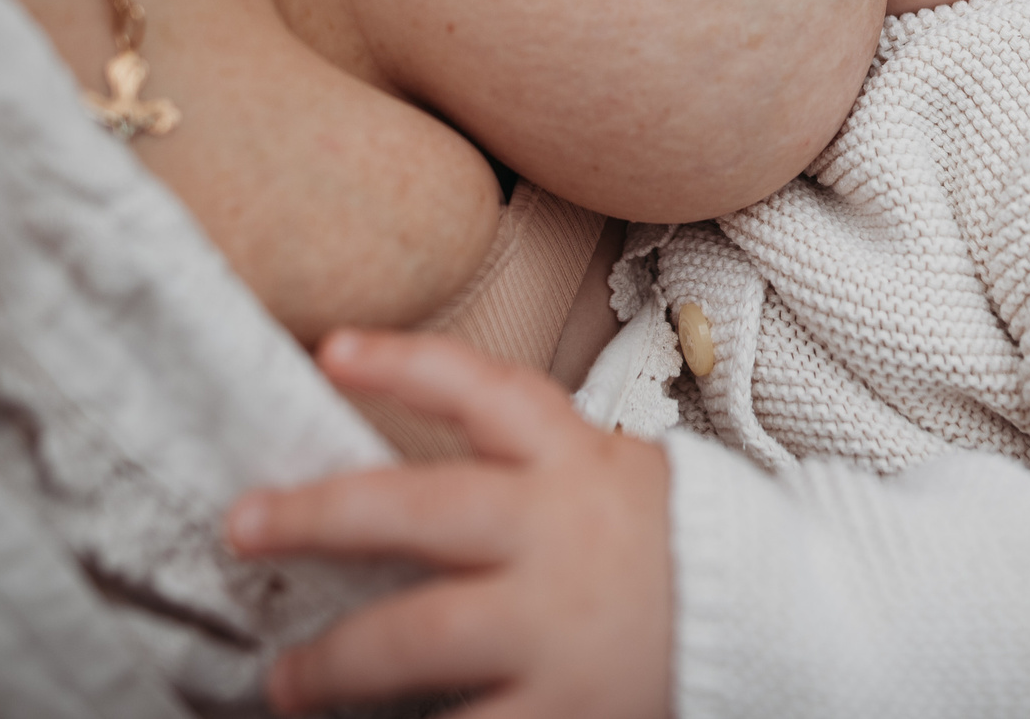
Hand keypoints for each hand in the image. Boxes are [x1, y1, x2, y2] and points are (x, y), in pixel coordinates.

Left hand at [225, 331, 672, 718]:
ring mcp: (557, 627)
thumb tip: (387, 490)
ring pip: (416, 638)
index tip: (329, 348)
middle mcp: (559, 534)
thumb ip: (529, 473)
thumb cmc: (675, 551)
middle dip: (319, 518)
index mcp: (575, 463)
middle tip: (242, 525)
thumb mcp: (618, 479)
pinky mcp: (566, 711)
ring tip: (283, 682)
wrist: (787, 627)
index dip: (406, 362)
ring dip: (333, 662)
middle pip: (421, 511)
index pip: (488, 391)